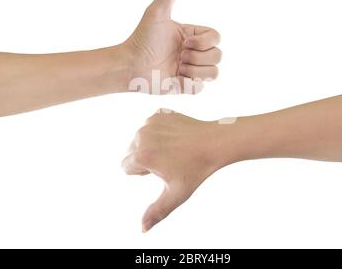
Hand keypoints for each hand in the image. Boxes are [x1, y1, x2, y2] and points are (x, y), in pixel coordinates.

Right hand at [122, 109, 224, 231]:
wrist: (215, 142)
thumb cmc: (196, 169)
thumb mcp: (176, 193)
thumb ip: (157, 211)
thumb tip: (142, 228)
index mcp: (142, 155)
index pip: (126, 167)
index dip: (144, 172)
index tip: (163, 170)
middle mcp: (142, 136)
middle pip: (131, 152)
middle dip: (145, 157)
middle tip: (169, 161)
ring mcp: (150, 122)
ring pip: (140, 139)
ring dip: (151, 144)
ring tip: (173, 149)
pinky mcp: (159, 113)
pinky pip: (150, 127)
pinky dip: (158, 132)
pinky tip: (175, 137)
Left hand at [123, 0, 221, 93]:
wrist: (129, 65)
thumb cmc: (141, 39)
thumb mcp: (157, 14)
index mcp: (192, 36)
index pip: (216, 37)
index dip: (204, 41)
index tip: (184, 41)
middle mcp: (194, 53)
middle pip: (218, 56)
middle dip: (197, 57)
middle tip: (178, 56)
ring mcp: (191, 71)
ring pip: (214, 73)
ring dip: (194, 71)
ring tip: (176, 68)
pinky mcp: (185, 86)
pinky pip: (200, 89)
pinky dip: (188, 84)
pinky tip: (174, 79)